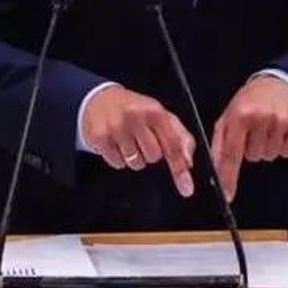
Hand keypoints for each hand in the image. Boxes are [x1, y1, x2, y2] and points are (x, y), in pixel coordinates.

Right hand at [81, 85, 195, 196]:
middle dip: (151, 153)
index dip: (180, 167)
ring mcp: (116, 127)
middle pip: (154, 156)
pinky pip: (118, 163)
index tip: (186, 187)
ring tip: (129, 139)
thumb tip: (188, 161)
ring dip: (135, 157)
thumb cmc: (135, 109)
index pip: (172, 144)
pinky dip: (119, 158)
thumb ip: (180, 137)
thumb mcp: (161, 116)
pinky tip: (116, 142)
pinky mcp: (100, 137)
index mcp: (155, 111)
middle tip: (143, 139)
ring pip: (136, 163)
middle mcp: (135, 116)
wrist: (100, 99)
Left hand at [211, 75, 287, 201]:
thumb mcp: (229, 115)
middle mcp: (263, 117)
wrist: (280, 82)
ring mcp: (283, 121)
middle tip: (254, 129)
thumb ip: (220, 143)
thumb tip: (216, 170)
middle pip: (253, 156)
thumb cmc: (251, 100)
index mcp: (241, 114)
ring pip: (270, 155)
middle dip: (251, 147)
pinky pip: (287, 152)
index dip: (229, 176)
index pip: (232, 153)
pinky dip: (283, 145)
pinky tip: (280, 129)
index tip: (228, 195)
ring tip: (267, 127)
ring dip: (267, 146)